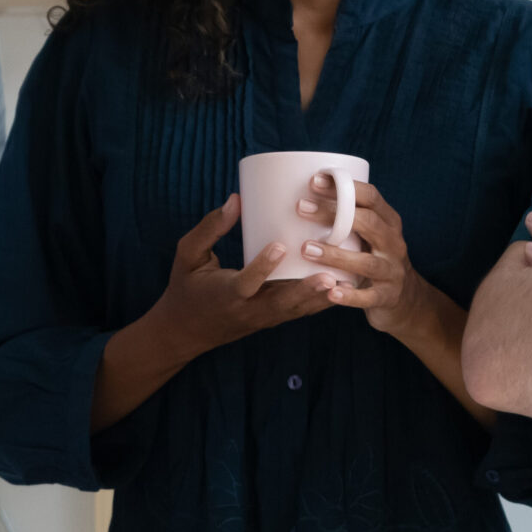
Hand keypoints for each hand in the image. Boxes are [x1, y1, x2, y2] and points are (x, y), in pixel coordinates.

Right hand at [147, 195, 343, 359]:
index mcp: (224, 294)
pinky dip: (320, 302)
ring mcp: (262, 318)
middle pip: (280, 303)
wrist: (185, 331)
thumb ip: (209, 229)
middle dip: (306, 291)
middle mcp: (247, 310)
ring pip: (295, 310)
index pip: (246, 283)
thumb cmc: (186, 286)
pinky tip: (343, 288)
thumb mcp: (187, 256)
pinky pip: (298, 312)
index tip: (279, 246)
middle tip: (329, 276)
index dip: (262, 267)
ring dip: (320, 298)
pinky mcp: (272, 320)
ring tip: (346, 282)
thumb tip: (237, 199)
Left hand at [293, 174, 440, 339]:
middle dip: (333, 214)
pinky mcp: (387, 297)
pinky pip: (368, 297)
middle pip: (368, 223)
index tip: (313, 181)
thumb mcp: (370, 235)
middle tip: (301, 207)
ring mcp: (392, 271)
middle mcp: (394, 243)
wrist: (405, 299)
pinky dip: (350, 296)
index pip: (371, 197)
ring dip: (335, 255)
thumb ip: (347, 218)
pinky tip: (330, 292)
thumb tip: (304, 195)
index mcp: (388, 222)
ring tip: (306, 249)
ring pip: (366, 262)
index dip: (344, 187)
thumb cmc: (375, 258)